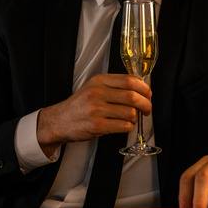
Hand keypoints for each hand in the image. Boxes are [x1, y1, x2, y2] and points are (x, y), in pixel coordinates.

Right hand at [36, 73, 151, 155]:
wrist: (59, 121)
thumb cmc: (80, 105)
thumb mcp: (94, 87)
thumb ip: (115, 86)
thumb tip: (143, 90)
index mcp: (99, 80)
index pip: (129, 80)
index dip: (144, 88)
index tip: (148, 94)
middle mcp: (98, 93)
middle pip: (133, 97)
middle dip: (146, 104)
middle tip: (147, 109)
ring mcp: (96, 109)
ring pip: (130, 113)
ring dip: (135, 118)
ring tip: (130, 119)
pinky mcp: (97, 125)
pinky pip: (124, 126)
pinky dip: (128, 127)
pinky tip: (122, 125)